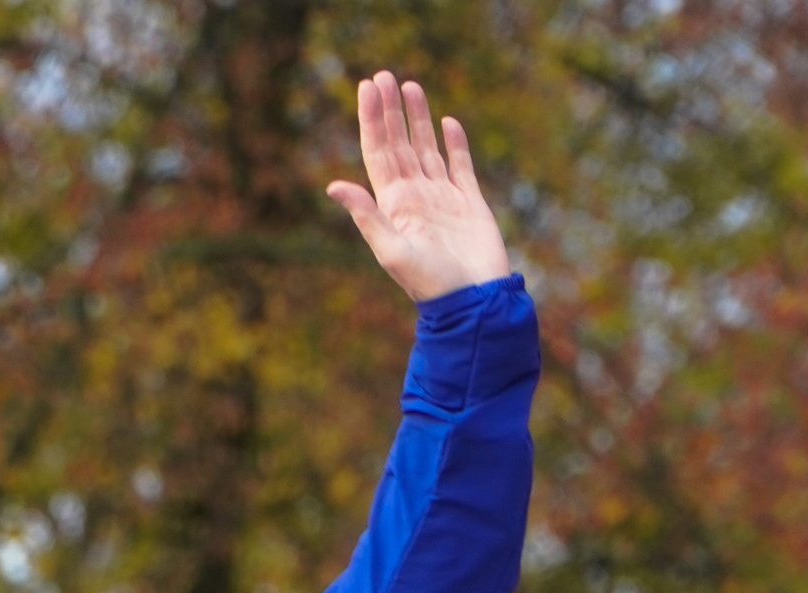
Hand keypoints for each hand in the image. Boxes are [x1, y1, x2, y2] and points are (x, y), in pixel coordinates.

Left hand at [327, 73, 510, 302]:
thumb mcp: (392, 251)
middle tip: (383, 76)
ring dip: (418, 119)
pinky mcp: (470, 204)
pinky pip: (460, 166)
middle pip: (399, 144)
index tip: (367, 88)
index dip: (371, 120)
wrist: (473, 301)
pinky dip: (454, 144)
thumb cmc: (431, 283)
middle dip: (390, 111)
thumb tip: (333, 185)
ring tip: (410, 86)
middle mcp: (415, 198)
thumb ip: (366, 216)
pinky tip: (448, 123)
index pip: (378, 153)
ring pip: (427, 149)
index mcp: (394, 206)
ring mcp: (443, 199)